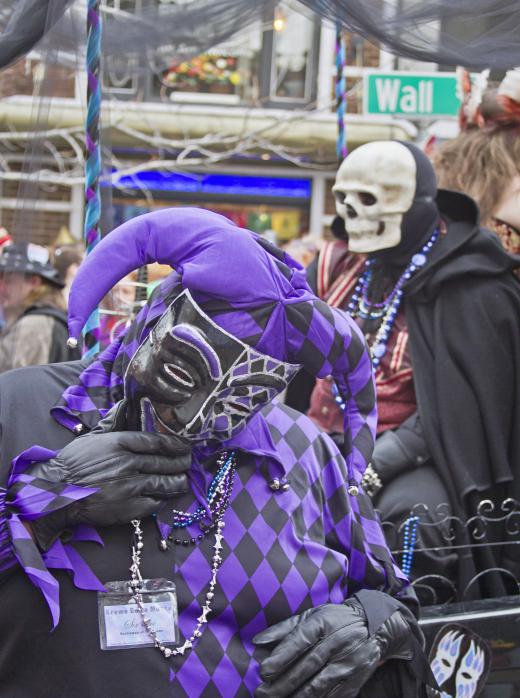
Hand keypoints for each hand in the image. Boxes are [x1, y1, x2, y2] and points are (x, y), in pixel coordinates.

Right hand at [28, 402, 190, 548]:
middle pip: (166, 462)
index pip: (157, 441)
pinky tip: (163, 497)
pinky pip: (155, 503)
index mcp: (121, 443)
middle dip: (181, 463)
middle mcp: (129, 463)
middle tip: (188, 462)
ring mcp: (131, 486)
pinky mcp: (130, 507)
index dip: (175, 444)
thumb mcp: (92, 438)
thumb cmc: (71, 464)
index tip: (184, 446)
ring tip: (181, 481)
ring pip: (166, 483)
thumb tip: (123, 404)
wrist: (56, 493)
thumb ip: (112, 422)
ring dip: (178, 482)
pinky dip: (161, 500)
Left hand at [253, 596, 413, 697]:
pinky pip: (332, 696)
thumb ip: (284, 628)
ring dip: (296, 696)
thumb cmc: (335, 620)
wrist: (374, 627)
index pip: (301, 640)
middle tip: (262, 693)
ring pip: (318, 685)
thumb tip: (258, 641)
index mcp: (323, 623)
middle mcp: (335, 643)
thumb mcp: (312, 615)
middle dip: (282, 682)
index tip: (264, 669)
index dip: (282, 656)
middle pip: (307, 666)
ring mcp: (346, 664)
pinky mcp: (353, 681)